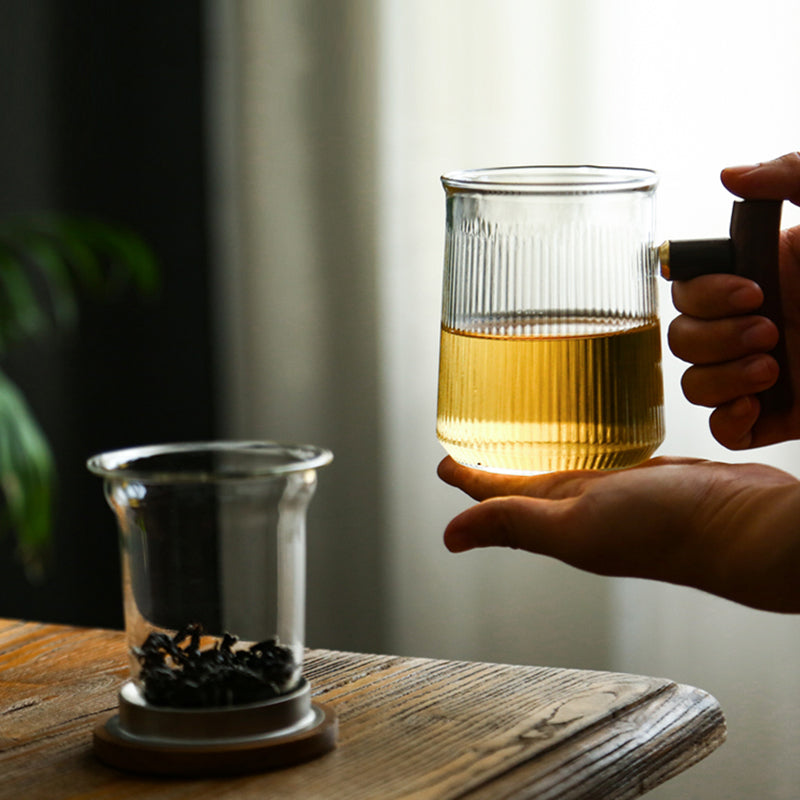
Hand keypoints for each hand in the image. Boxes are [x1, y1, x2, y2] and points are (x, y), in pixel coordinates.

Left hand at [438, 455, 799, 612]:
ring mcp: (614, 492)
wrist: (745, 523)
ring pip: (562, 468)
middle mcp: (581, 509)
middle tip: (471, 437)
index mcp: (557, 521)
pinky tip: (581, 431)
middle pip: (524, 483)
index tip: (443, 458)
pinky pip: (601, 456)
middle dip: (494, 464)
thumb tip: (449, 538)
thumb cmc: (665, 529)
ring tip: (517, 430)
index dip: (468, 478)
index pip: (498, 498)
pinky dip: (581, 444)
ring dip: (535, 454)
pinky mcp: (647, 474)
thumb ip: (515, 524)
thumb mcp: (576, 523)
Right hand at [668, 151, 799, 448]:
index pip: (688, 285)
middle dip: (716, 335)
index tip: (752, 289)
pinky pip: (723, 429)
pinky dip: (726, 419)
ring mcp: (763, 372)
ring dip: (720, 376)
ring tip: (774, 367)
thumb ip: (794, 174)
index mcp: (762, 275)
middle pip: (682, 336)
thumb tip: (732, 175)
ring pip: (693, 383)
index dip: (702, 292)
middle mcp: (754, 322)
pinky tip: (758, 402)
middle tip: (771, 328)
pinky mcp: (781, 415)